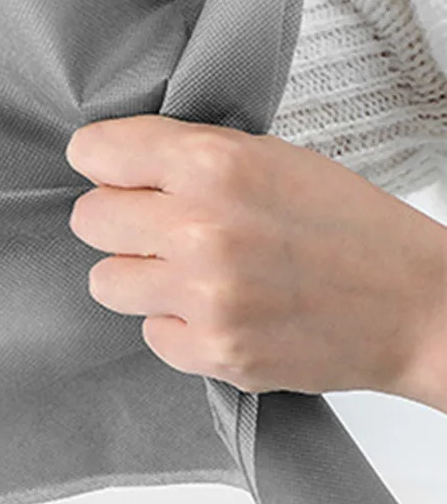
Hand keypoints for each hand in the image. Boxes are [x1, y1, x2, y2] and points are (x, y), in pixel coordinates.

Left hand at [64, 114, 446, 408]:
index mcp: (215, 164)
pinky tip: (224, 312)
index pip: (95, 151)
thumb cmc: (348, 227)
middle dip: (119, 223)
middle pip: (88, 219)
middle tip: (162, 229)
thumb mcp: (271, 159)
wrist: (419, 306)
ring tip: (195, 274)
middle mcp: (201, 228)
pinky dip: (179, 326)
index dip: (105, 164)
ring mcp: (205, 296)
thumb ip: (190, 157)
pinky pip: (150, 334)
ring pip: (106, 282)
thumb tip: (111, 165)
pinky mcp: (214, 351)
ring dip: (141, 278)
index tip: (120, 175)